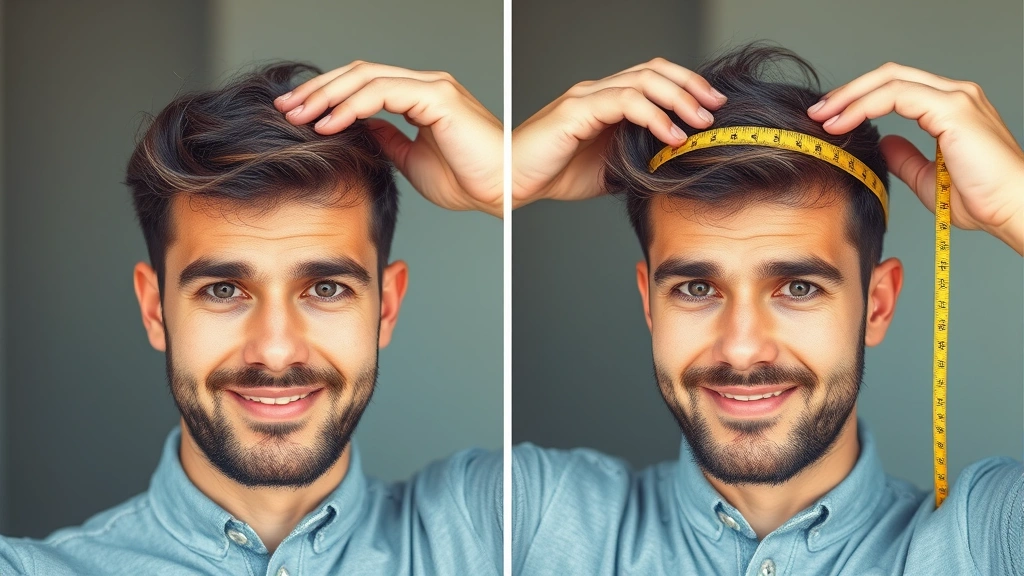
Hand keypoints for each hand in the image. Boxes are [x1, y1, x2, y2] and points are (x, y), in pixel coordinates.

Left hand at [276, 61, 501, 217]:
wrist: (507, 187)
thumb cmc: (471, 180)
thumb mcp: (412, 161)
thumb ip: (387, 141)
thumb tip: (358, 133)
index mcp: (420, 97)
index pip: (363, 84)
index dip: (327, 96)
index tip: (297, 115)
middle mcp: (424, 85)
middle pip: (357, 73)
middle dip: (316, 90)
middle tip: (285, 108)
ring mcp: (431, 86)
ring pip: (364, 76)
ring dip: (326, 95)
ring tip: (299, 115)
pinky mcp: (436, 96)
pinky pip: (382, 92)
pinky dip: (350, 106)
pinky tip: (329, 123)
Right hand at [512, 58, 726, 206]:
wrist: (510, 180)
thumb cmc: (552, 174)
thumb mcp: (607, 169)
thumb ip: (634, 159)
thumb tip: (669, 167)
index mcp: (603, 101)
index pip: (651, 77)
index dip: (685, 86)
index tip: (712, 108)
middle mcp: (596, 92)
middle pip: (653, 70)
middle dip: (691, 85)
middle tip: (716, 108)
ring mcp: (586, 98)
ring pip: (643, 82)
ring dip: (679, 99)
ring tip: (700, 123)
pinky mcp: (577, 111)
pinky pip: (624, 103)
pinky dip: (654, 117)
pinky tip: (671, 136)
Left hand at [808, 62, 1023, 254]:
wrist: (1013, 210)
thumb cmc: (982, 199)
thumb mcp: (930, 178)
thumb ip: (907, 159)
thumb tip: (885, 144)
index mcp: (950, 107)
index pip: (895, 88)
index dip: (859, 99)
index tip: (829, 120)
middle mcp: (955, 95)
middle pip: (889, 75)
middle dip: (848, 92)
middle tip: (817, 113)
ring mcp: (956, 97)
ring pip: (889, 80)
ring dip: (850, 97)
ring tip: (823, 118)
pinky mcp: (954, 108)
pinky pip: (898, 95)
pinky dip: (865, 106)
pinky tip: (844, 123)